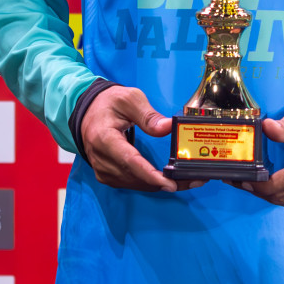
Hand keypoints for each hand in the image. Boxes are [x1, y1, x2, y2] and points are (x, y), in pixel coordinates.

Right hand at [80, 86, 202, 192]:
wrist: (88, 112)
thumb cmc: (107, 104)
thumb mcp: (129, 99)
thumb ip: (148, 115)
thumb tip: (168, 127)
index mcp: (104, 139)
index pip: (129, 161)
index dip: (150, 175)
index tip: (170, 183)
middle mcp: (102, 160)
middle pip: (137, 177)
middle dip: (167, 181)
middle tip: (195, 179)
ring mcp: (104, 171)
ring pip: (137, 184)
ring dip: (162, 184)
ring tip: (188, 180)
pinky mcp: (109, 176)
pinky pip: (133, 183)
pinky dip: (152, 183)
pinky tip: (169, 179)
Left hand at [236, 108, 283, 210]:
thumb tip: (266, 127)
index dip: (265, 184)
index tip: (244, 179)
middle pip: (283, 193)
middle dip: (256, 188)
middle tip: (235, 178)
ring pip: (283, 201)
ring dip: (261, 193)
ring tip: (243, 181)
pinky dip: (272, 196)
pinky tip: (260, 187)